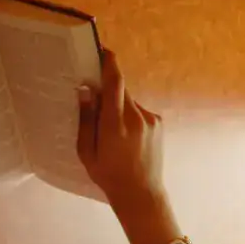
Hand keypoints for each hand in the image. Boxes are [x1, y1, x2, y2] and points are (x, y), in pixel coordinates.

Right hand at [77, 51, 164, 204]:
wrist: (141, 193)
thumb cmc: (108, 175)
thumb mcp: (87, 151)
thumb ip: (86, 119)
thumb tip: (86, 90)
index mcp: (116, 124)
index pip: (115, 83)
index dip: (109, 62)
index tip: (102, 49)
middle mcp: (137, 117)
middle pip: (120, 90)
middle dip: (107, 90)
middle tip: (94, 99)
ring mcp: (151, 119)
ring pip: (129, 101)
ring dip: (118, 108)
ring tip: (112, 134)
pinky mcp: (159, 123)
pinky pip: (139, 111)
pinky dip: (129, 116)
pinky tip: (125, 138)